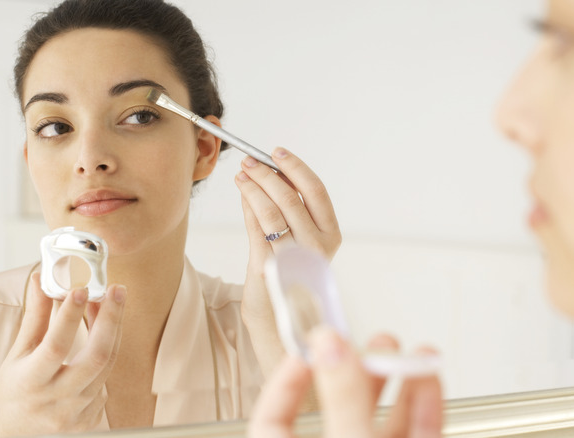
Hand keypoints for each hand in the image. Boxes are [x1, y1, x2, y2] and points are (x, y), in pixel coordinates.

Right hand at [0, 273, 125, 435]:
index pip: (56, 345)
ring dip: (113, 328)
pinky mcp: (93, 416)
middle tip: (116, 289)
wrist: (21, 437)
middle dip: (111, 318)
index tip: (81, 288)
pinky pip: (107, 376)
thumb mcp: (17, 355)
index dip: (70, 316)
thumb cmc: (15, 391)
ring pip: (108, 363)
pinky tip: (107, 329)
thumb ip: (34, 319)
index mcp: (31, 382)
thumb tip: (41, 279)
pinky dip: (109, 349)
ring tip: (113, 301)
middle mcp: (58, 399)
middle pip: (96, 356)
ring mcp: (79, 411)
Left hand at [235, 148, 341, 373]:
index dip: (296, 168)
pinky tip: (242, 193)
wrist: (280, 322)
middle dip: (268, 174)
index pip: (317, 192)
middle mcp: (318, 247)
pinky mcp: (271, 268)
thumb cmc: (289, 278)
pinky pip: (257, 228)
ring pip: (273, 211)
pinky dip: (248, 205)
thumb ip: (287, 211)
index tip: (277, 152)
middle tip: (250, 161)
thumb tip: (268, 174)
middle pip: (292, 198)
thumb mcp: (296, 241)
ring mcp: (295, 258)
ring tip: (242, 174)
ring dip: (254, 186)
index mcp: (331, 236)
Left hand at [248, 328, 442, 437]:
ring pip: (381, 419)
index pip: (271, 421)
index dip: (284, 381)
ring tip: (394, 347)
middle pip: (334, 409)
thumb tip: (328, 345)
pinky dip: (424, 402)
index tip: (309, 350)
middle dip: (350, 367)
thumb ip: (342, 399)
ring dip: (393, 378)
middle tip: (358, 339)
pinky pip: (418, 432)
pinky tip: (426, 376)